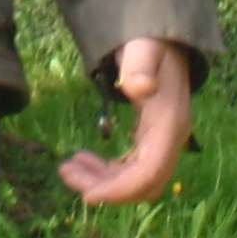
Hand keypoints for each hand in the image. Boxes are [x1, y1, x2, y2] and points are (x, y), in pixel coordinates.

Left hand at [57, 37, 192, 208]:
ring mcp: (163, 142)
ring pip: (135, 181)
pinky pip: (132, 169)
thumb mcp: (144, 47)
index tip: (88, 196)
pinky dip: (108, 172)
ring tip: (67, 167)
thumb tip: (140, 87)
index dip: (121, 190)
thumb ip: (141, 64)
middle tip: (65, 171)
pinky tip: (83, 160)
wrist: (162, 41)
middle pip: (142, 183)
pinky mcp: (151, 141)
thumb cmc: (150, 43)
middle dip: (105, 188)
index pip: (150, 172)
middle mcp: (171, 139)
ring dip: (102, 181)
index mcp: (171, 123)